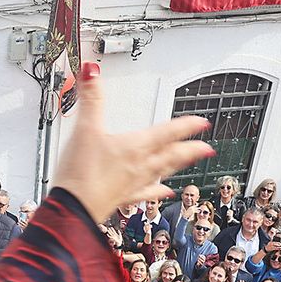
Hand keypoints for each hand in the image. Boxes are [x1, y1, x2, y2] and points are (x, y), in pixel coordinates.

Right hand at [49, 61, 212, 223]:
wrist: (73, 209)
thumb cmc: (82, 174)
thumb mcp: (84, 128)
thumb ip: (91, 98)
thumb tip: (91, 71)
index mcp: (136, 147)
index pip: (168, 133)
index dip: (187, 126)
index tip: (202, 123)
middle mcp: (140, 167)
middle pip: (172, 155)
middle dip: (191, 150)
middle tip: (207, 147)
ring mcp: (134, 185)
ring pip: (164, 173)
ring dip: (179, 166)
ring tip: (191, 164)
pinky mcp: (123, 199)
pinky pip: (147, 194)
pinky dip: (158, 191)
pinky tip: (165, 192)